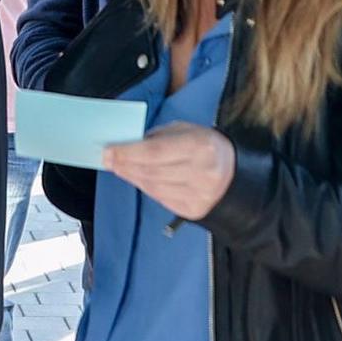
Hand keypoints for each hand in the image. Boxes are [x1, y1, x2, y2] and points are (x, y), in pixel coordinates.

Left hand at [103, 121, 234, 220]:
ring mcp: (200, 195)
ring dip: (131, 177)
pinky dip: (145, 187)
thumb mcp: (185, 131)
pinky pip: (161, 198)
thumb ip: (156, 137)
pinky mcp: (194, 210)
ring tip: (119, 167)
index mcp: (201, 147)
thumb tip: (125, 146)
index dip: (128, 153)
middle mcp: (202, 173)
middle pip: (151, 172)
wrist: (233, 174)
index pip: (155, 152)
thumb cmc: (204, 146)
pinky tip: (137, 178)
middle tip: (108, 159)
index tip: (108, 151)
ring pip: (153, 187)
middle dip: (125, 165)